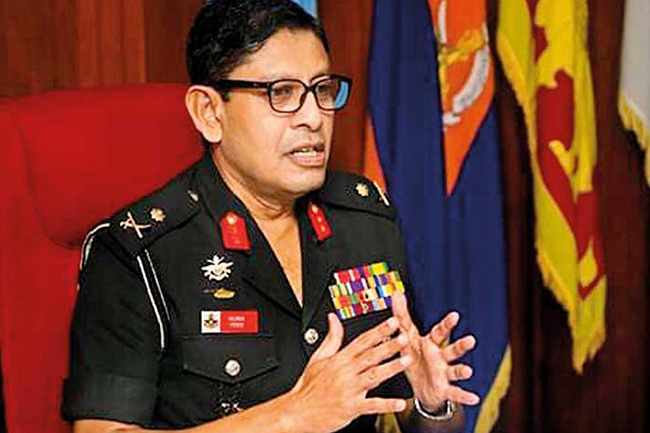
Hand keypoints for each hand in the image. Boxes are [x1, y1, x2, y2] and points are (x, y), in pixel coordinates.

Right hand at [285, 313, 411, 432]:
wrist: (298, 411)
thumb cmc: (309, 387)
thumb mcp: (318, 358)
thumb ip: (331, 338)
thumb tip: (333, 318)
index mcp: (339, 360)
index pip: (362, 341)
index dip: (378, 331)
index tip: (392, 322)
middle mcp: (346, 372)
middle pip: (370, 356)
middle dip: (389, 346)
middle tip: (404, 337)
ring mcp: (349, 390)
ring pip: (373, 376)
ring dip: (391, 368)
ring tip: (406, 360)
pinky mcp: (351, 407)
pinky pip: (371, 405)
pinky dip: (386, 404)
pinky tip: (399, 402)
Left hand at [391, 291, 479, 410]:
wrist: (420, 386)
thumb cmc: (415, 357)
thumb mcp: (406, 337)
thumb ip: (402, 316)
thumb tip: (397, 293)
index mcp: (431, 343)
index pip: (439, 332)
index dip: (447, 325)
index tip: (455, 315)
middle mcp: (441, 357)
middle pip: (452, 350)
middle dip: (461, 345)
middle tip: (471, 340)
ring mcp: (444, 373)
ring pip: (455, 370)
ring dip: (462, 371)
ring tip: (469, 371)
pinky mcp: (444, 389)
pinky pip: (455, 393)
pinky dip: (464, 396)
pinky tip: (474, 398)